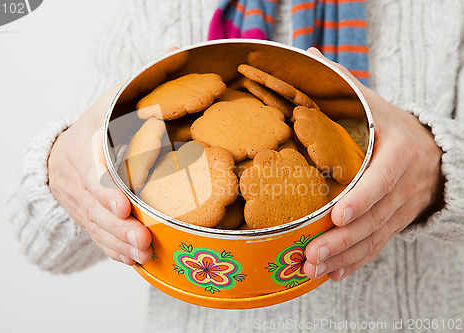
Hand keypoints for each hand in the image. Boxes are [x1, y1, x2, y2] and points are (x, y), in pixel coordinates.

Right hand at [48, 84, 152, 265]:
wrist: (61, 150)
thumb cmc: (97, 125)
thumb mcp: (109, 105)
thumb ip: (129, 103)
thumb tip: (164, 104)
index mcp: (80, 148)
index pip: (91, 172)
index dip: (105, 191)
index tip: (123, 206)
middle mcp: (73, 179)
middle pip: (94, 208)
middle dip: (119, 227)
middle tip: (143, 239)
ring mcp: (77, 202)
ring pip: (96, 227)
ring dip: (120, 243)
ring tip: (143, 254)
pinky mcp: (84, 217)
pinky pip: (96, 237)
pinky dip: (114, 250)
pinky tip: (132, 259)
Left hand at [303, 47, 443, 280]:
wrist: (432, 150)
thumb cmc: (392, 125)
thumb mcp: (374, 103)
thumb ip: (343, 84)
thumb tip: (308, 54)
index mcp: (400, 151)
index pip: (383, 178)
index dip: (363, 197)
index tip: (338, 215)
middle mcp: (405, 184)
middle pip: (376, 216)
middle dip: (344, 239)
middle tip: (312, 255)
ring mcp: (403, 206)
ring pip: (376, 237)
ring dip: (344, 257)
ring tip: (313, 270)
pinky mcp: (397, 221)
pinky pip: (379, 245)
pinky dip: (356, 261)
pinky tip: (333, 274)